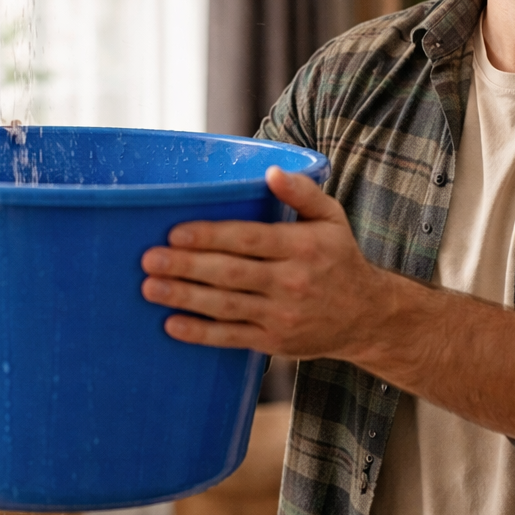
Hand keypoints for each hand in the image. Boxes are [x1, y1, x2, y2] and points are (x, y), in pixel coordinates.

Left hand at [139, 166, 392, 360]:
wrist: (366, 316)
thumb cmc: (339, 258)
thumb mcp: (331, 218)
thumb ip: (302, 192)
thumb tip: (271, 171)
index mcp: (303, 247)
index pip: (250, 239)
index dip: (211, 236)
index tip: (175, 232)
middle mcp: (292, 282)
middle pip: (231, 273)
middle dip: (187, 267)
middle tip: (149, 259)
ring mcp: (281, 315)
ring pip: (226, 306)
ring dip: (185, 297)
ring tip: (150, 287)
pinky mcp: (274, 342)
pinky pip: (232, 338)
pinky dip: (201, 334)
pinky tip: (172, 324)